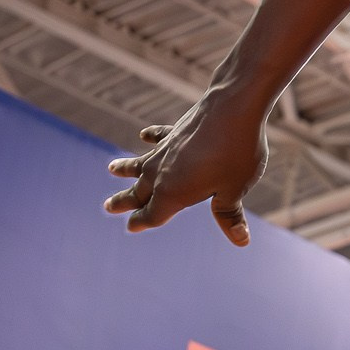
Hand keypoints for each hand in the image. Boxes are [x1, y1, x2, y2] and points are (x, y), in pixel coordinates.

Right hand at [105, 91, 270, 244]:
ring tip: (112, 168)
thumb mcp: (235, 189)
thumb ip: (230, 215)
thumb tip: (240, 241)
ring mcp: (166, 149)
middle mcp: (161, 172)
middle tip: (108, 207)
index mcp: (173, 193)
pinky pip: (159, 136)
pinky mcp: (176, 131)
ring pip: (141, 163)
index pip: (152, 214)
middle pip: (139, 192)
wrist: (233, 108)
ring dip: (127, 168)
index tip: (131, 227)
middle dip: (125, 201)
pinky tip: (144, 135)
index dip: (141, 222)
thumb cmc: (237, 154)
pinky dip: (152, 136)